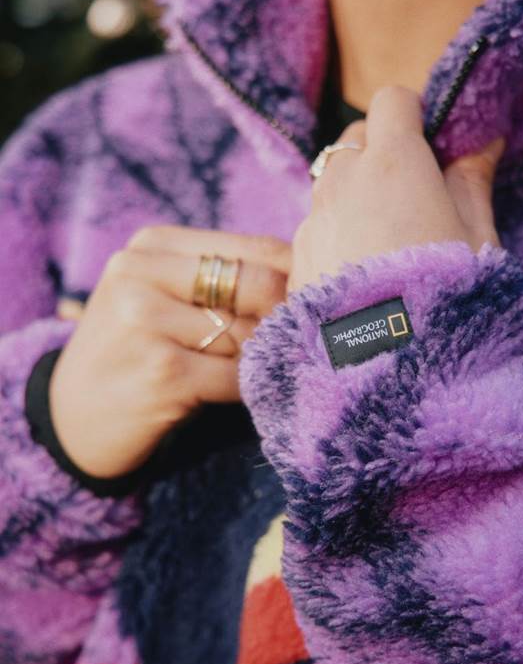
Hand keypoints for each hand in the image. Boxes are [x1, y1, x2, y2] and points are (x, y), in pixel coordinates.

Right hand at [50, 227, 289, 479]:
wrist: (72, 418)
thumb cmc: (134, 351)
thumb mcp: (161, 295)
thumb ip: (223, 278)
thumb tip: (310, 273)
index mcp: (152, 245)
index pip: (257, 248)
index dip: (297, 280)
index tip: (309, 307)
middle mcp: (142, 274)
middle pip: (259, 285)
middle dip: (285, 318)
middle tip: (290, 342)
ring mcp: (147, 323)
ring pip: (251, 335)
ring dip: (260, 358)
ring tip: (247, 369)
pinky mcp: (163, 373)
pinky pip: (238, 377)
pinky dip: (247, 389)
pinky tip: (230, 393)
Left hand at [289, 85, 502, 291]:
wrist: (389, 372)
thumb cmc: (446, 301)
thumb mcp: (478, 240)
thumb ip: (472, 182)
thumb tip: (483, 141)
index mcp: (393, 163)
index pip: (392, 101)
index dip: (415, 117)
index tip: (433, 147)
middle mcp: (341, 181)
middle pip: (356, 140)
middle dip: (383, 155)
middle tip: (415, 199)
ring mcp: (313, 222)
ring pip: (332, 185)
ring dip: (356, 197)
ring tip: (388, 247)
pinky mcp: (297, 261)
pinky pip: (316, 228)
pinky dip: (337, 236)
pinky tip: (363, 278)